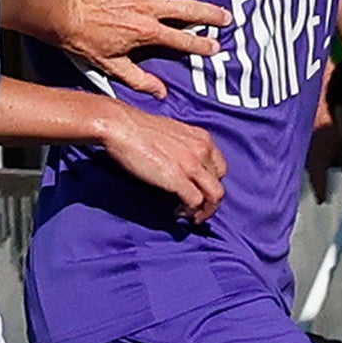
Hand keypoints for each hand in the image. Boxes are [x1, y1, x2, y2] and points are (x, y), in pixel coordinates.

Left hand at [58, 0, 228, 100]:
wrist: (63, 15)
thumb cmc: (85, 42)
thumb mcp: (112, 66)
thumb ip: (139, 79)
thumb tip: (162, 93)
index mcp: (146, 32)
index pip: (181, 40)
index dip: (201, 45)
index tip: (216, 47)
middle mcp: (148, 8)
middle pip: (187, 9)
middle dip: (210, 13)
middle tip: (227, 15)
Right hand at [94, 100, 225, 222]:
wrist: (122, 126)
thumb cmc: (138, 128)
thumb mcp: (172, 133)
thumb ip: (184, 147)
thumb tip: (180, 164)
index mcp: (202, 138)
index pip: (220, 167)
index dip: (211, 183)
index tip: (200, 191)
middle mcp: (202, 150)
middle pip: (219, 183)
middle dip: (210, 199)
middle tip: (196, 208)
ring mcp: (192, 165)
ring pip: (215, 196)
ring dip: (206, 210)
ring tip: (192, 216)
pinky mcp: (178, 179)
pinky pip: (196, 202)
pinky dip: (190, 211)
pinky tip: (178, 212)